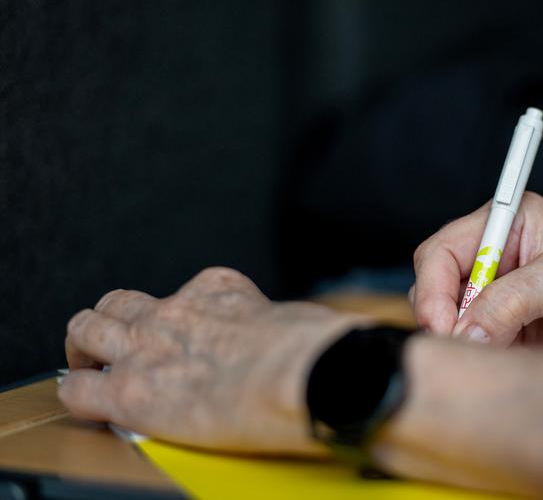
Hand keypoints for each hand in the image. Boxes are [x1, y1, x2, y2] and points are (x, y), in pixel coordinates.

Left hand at [60, 267, 361, 454]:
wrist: (300, 374)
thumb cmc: (312, 349)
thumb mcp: (301, 319)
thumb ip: (286, 328)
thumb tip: (311, 342)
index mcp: (219, 289)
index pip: (183, 293)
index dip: (177, 314)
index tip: (185, 334)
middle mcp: (176, 311)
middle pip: (121, 301)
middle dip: (113, 318)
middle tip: (115, 339)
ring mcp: (147, 347)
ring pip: (86, 327)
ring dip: (83, 344)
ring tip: (87, 363)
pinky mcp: (130, 390)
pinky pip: (78, 389)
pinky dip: (79, 395)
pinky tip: (92, 405)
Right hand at [410, 192, 542, 347]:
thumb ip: (512, 300)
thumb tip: (465, 331)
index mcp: (510, 224)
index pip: (443, 250)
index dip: (434, 288)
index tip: (443, 325)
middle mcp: (497, 256)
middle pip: (436, 285)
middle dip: (444, 317)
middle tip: (464, 346)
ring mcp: (498, 296)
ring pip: (448, 317)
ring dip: (461, 339)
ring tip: (496, 352)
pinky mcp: (504, 330)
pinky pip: (469, 343)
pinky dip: (476, 356)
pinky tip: (502, 360)